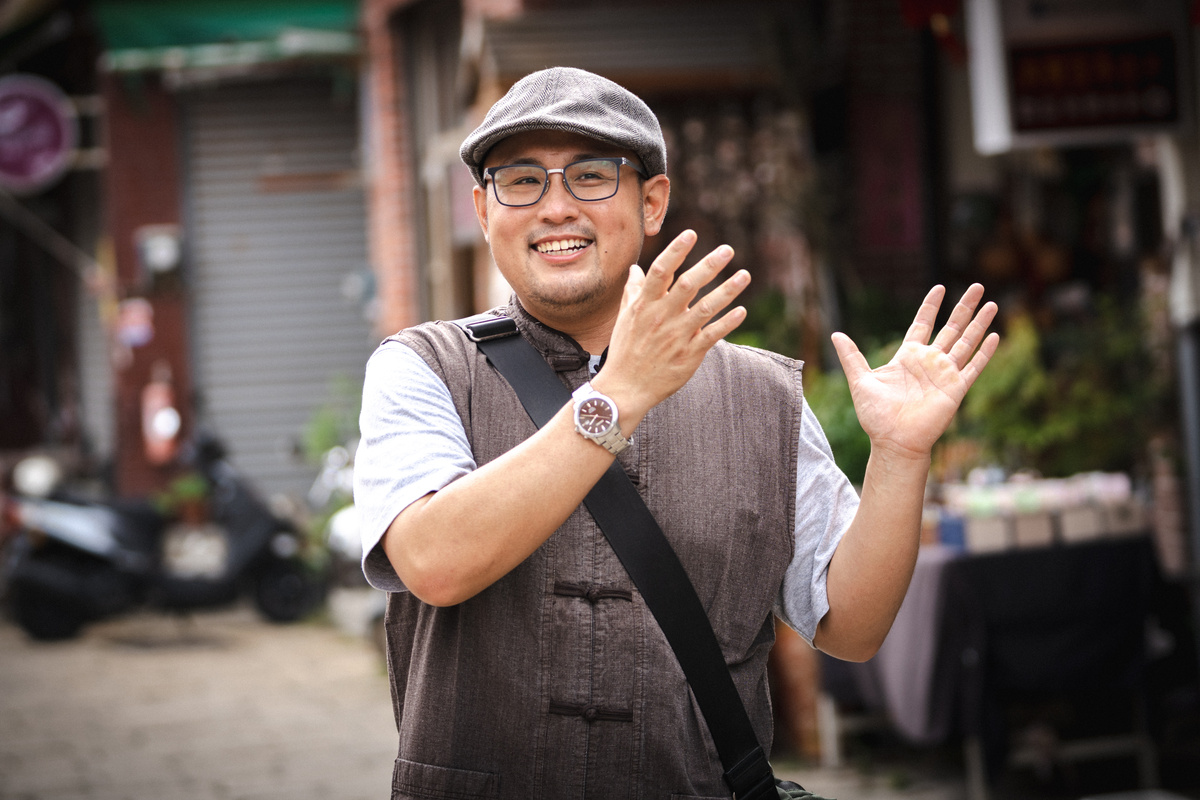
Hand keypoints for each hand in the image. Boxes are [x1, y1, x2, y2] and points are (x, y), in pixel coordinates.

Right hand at [596, 229, 749, 420]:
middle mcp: (662, 317)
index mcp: (645, 305)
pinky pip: (712, 335)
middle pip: (689, 285)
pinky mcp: (689, 354)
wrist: (625, 388)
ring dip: (727, 290)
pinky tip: (741, 311)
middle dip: (710, 265)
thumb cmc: (625, 351)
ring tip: (744, 275)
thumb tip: (635, 268)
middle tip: (728, 249)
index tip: (691, 234)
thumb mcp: (625, 318)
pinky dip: (728, 323)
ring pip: (706, 308)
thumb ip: (634, 291)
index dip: (676, 251)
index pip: (661, 271)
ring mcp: (677, 335)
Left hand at [831, 284, 998, 459]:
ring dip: (979, 324)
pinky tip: (996, 335)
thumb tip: (835, 334)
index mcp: (908, 356)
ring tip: (992, 304)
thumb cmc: (875, 415)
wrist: (893, 441)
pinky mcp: (956, 389)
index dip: (931, 306)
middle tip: (977, 286)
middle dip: (964, 307)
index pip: (922, 324)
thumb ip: (851, 356)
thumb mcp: (860, 380)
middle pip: (951, 327)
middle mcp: (929, 362)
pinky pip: (973, 367)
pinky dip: (985, 352)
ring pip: (966, 342)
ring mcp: (944, 374)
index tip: (939, 288)